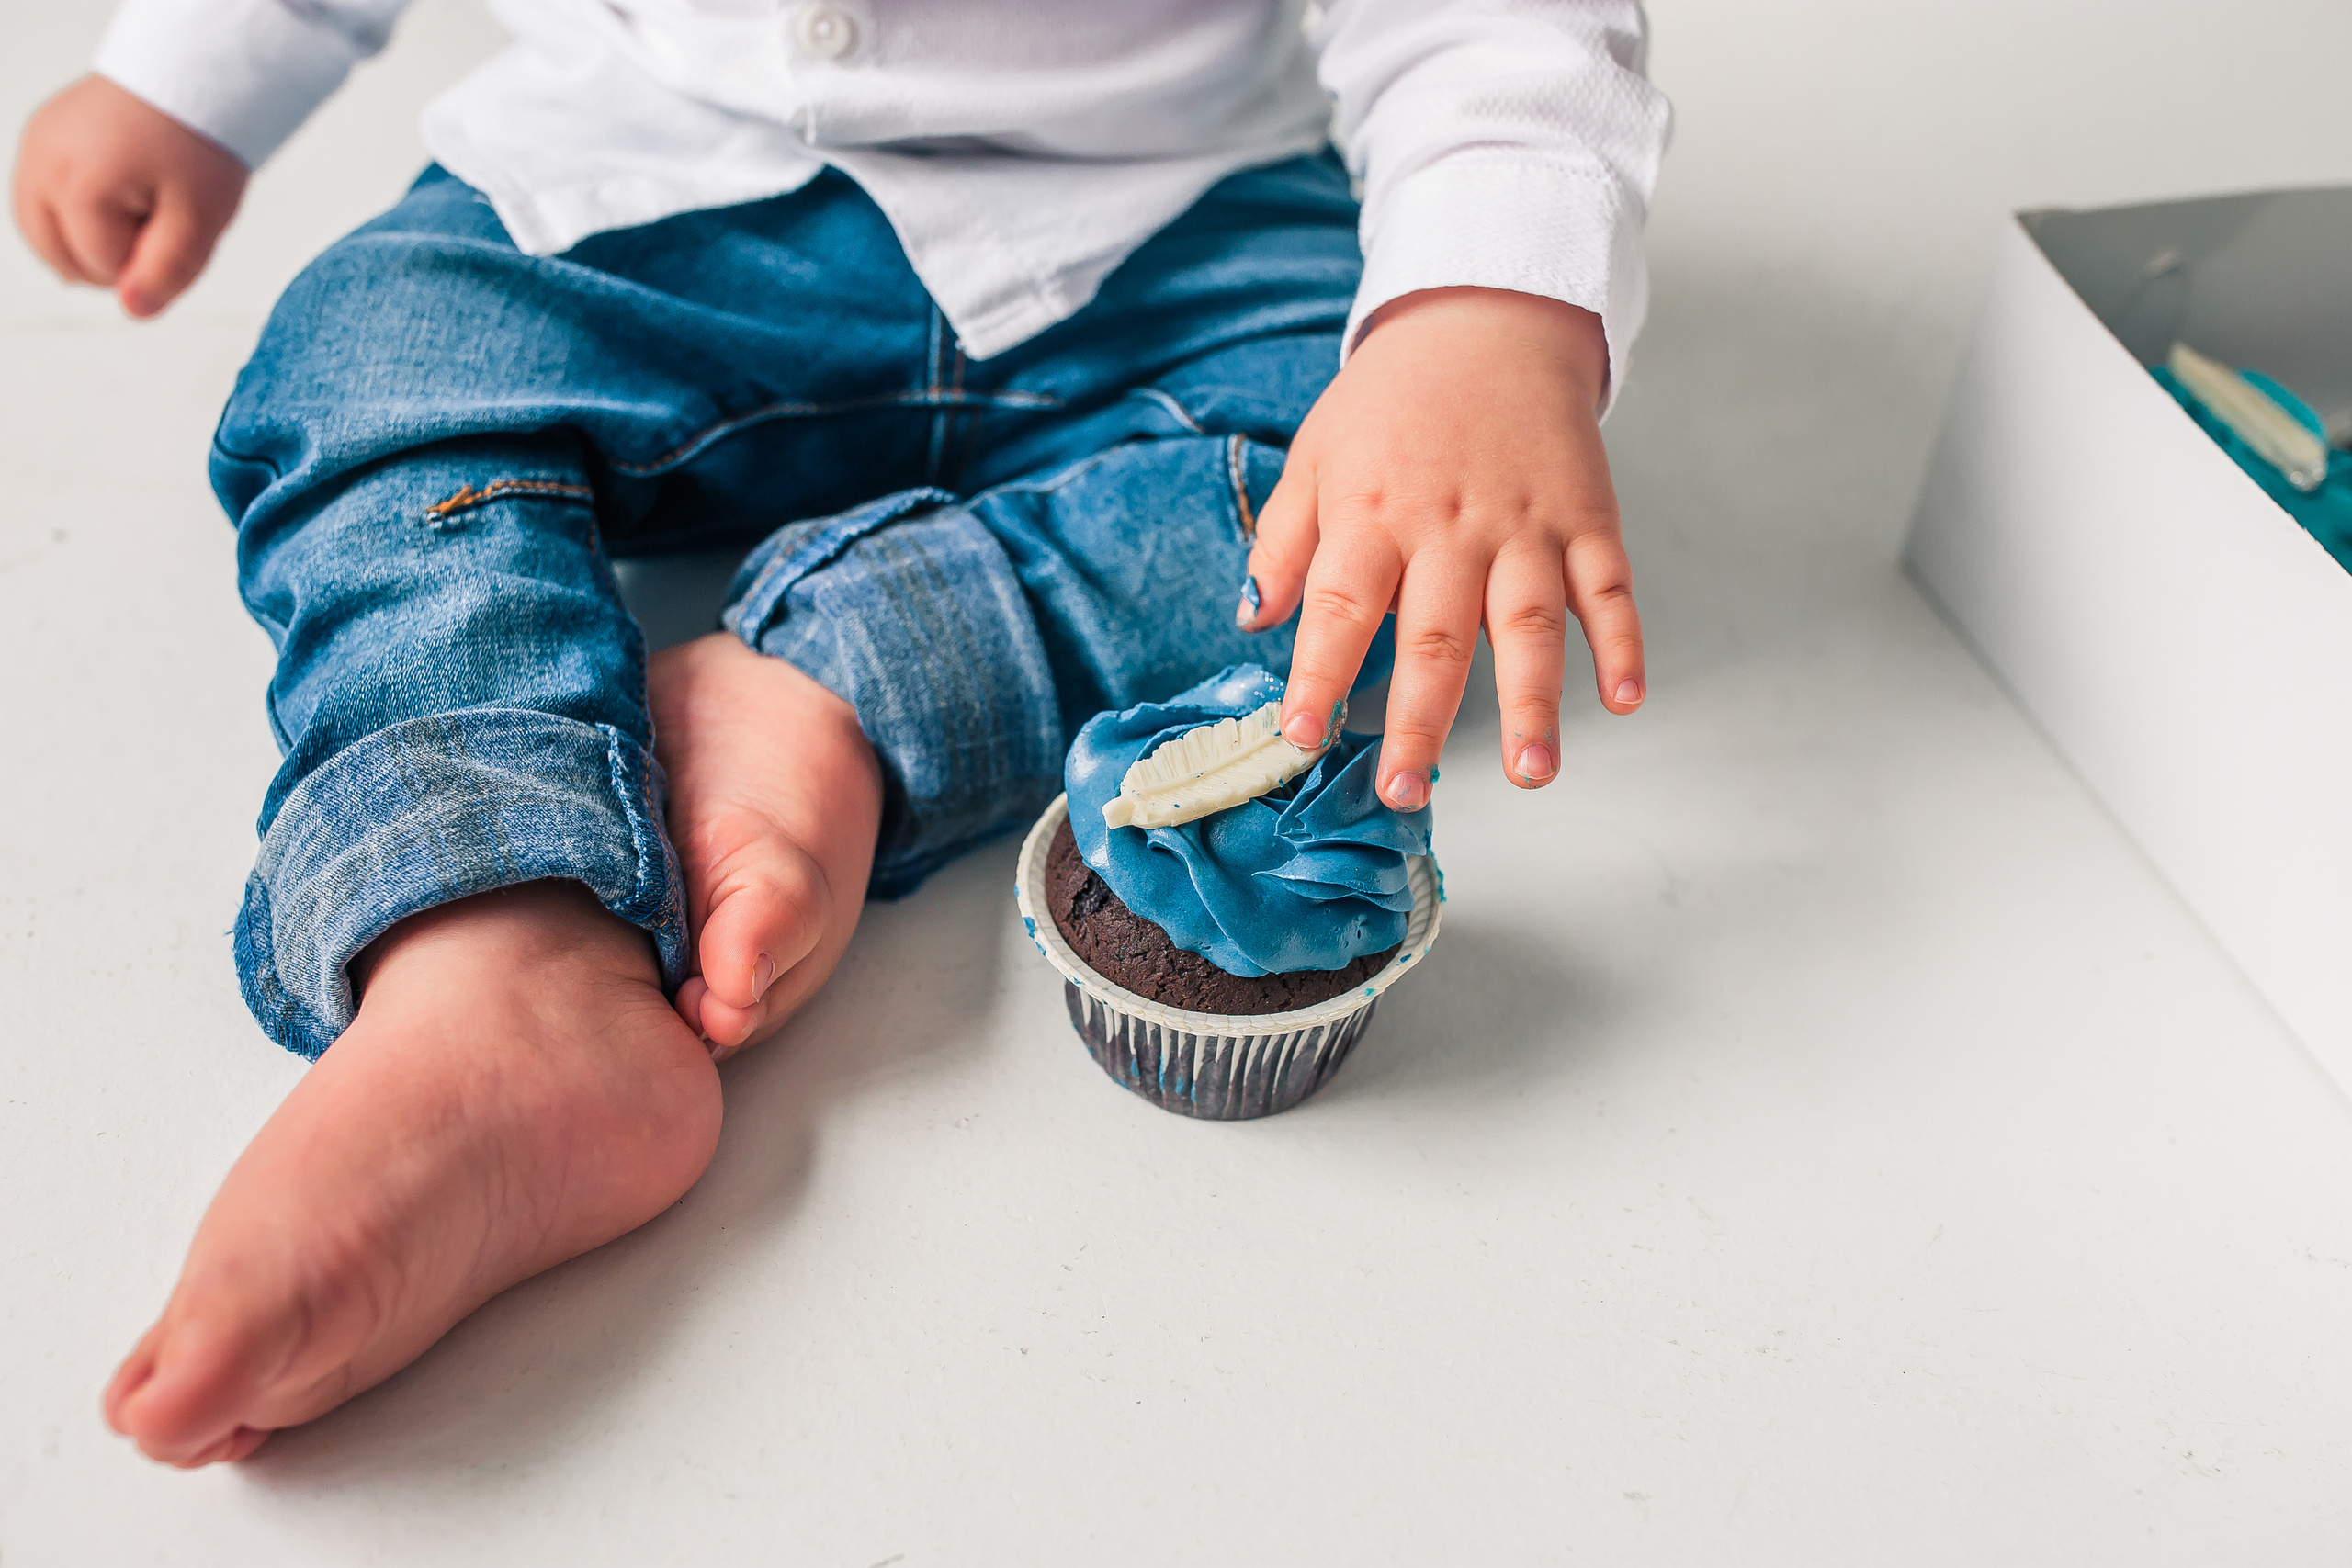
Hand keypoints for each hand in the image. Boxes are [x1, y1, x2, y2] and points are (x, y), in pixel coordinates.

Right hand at [12, 75, 246, 317]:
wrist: (192, 75)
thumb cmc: (199, 143)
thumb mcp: (201, 218)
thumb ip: (168, 271)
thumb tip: (133, 311)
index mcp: (81, 185)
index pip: (105, 270)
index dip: (149, 260)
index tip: (174, 219)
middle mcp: (42, 165)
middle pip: (64, 260)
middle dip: (114, 256)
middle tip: (157, 214)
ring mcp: (32, 149)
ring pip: (44, 238)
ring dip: (89, 240)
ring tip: (136, 205)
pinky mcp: (35, 140)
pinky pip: (39, 204)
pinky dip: (73, 216)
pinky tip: (111, 201)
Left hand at [1239, 286, 1643, 807]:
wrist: (1487, 317)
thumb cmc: (1393, 399)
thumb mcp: (1317, 453)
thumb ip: (1285, 543)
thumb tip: (1252, 621)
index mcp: (1373, 513)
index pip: (1340, 606)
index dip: (1320, 675)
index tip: (1303, 737)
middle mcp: (1451, 527)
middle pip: (1436, 636)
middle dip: (1420, 720)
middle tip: (1405, 790)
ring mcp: (1527, 525)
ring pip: (1530, 626)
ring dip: (1533, 704)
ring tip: (1531, 773)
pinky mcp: (1588, 517)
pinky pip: (1609, 588)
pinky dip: (1623, 643)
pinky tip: (1624, 700)